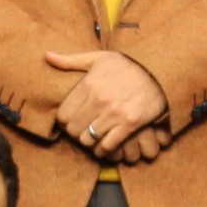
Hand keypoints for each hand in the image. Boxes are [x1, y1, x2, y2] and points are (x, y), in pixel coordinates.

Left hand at [45, 48, 169, 158]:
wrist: (158, 71)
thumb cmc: (127, 65)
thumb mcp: (98, 58)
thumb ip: (71, 60)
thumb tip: (47, 56)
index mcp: (88, 85)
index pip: (63, 115)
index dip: (64, 122)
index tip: (71, 121)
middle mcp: (99, 100)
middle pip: (74, 130)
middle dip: (76, 133)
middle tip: (83, 131)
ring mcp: (114, 113)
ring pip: (89, 140)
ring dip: (90, 142)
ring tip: (94, 138)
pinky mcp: (129, 124)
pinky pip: (108, 146)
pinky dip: (105, 150)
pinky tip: (106, 145)